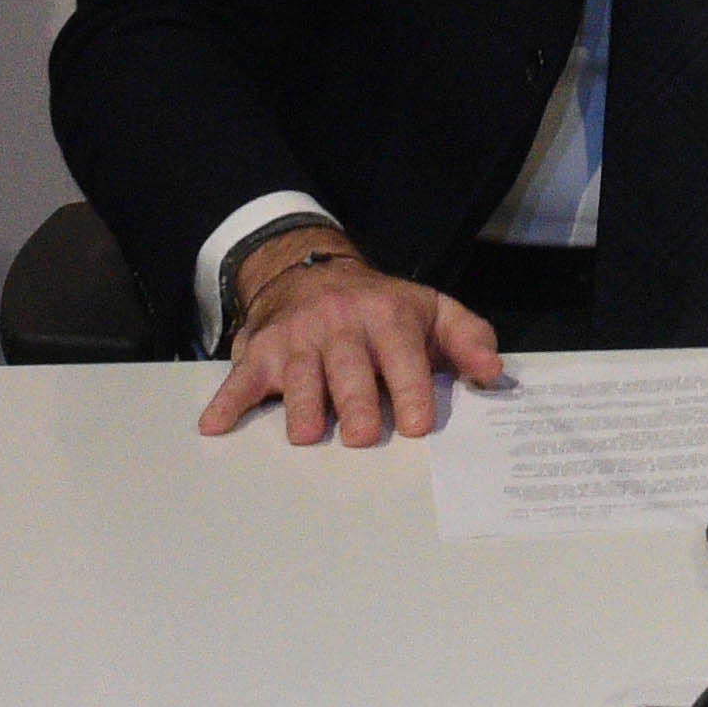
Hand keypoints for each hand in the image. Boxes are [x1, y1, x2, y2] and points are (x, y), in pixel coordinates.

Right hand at [196, 238, 501, 447]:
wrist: (310, 270)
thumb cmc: (378, 307)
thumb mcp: (430, 310)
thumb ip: (467, 338)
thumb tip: (493, 371)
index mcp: (386, 317)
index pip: (401, 354)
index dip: (411, 389)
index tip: (417, 425)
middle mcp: (340, 326)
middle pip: (347, 368)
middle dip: (356, 402)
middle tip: (364, 435)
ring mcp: (296, 339)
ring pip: (298, 376)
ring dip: (300, 405)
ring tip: (307, 435)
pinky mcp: (259, 352)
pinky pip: (240, 378)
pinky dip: (226, 401)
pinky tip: (214, 425)